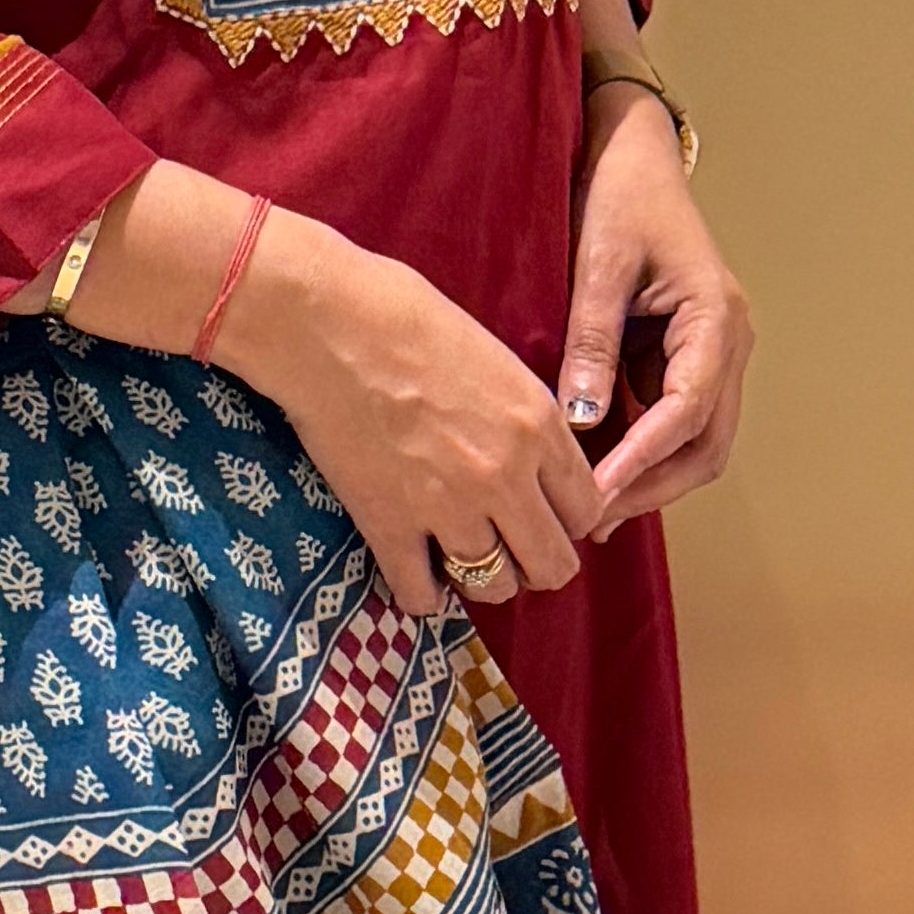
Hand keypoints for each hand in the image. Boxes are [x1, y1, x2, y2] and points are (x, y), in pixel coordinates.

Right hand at [216, 208, 600, 620]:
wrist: (327, 324)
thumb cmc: (406, 318)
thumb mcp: (496, 359)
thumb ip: (524, 419)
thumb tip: (533, 457)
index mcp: (538, 427)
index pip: (586, 510)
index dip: (569, 519)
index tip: (547, 514)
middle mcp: (505, 478)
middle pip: (552, 565)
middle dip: (538, 563)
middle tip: (514, 548)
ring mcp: (448, 509)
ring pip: (495, 586)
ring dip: (484, 578)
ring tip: (464, 558)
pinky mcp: (390, 527)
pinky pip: (422, 595)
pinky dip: (424, 595)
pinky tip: (419, 576)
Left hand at [561, 88, 752, 539]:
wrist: (632, 156)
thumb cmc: (618, 196)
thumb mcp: (597, 264)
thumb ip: (590, 343)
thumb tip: (578, 421)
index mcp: (717, 317)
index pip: (687, 410)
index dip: (642, 460)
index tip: (595, 495)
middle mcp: (728, 343)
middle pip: (705, 443)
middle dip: (651, 486)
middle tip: (588, 519)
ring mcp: (712, 353)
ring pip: (695, 441)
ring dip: (648, 477)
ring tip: (587, 507)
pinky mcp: (685, 358)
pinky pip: (671, 421)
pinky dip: (639, 451)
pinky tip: (593, 472)